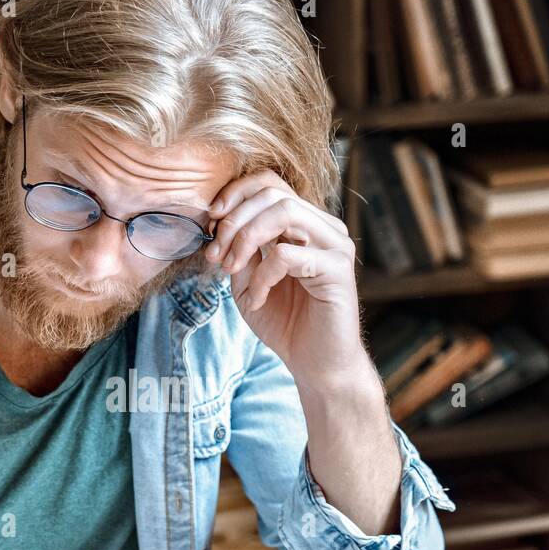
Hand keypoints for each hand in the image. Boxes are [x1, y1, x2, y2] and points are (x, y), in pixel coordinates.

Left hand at [206, 170, 368, 393]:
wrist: (316, 365)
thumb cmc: (285, 323)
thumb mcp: (248, 281)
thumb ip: (239, 249)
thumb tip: (218, 221)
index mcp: (304, 224)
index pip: (269, 184)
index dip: (235, 195)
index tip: (210, 224)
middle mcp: (324, 227)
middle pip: (273, 194)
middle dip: (233, 222)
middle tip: (215, 256)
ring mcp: (335, 245)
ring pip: (283, 212)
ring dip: (245, 239)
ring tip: (231, 270)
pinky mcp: (338, 269)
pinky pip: (287, 255)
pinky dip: (262, 277)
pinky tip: (256, 300)